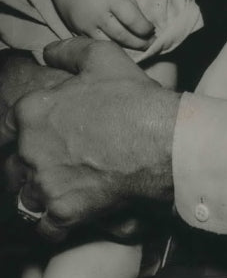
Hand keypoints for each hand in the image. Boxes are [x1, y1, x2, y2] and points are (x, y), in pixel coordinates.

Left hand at [4, 38, 178, 241]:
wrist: (160, 141)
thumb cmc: (132, 98)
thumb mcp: (103, 57)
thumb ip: (68, 50)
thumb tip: (48, 52)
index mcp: (33, 111)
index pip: (9, 124)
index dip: (25, 128)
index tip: (43, 131)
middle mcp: (30, 149)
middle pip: (13, 163)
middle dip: (29, 162)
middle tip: (55, 159)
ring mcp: (44, 184)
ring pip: (23, 196)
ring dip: (36, 192)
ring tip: (58, 187)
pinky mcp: (62, 211)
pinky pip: (43, 226)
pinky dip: (52, 222)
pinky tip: (66, 211)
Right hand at [47, 0, 154, 49]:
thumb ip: (130, 1)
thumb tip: (142, 21)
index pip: (133, 21)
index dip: (145, 29)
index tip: (152, 30)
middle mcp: (97, 14)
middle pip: (122, 36)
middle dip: (139, 43)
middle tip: (151, 45)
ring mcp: (84, 24)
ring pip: (107, 44)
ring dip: (124, 48)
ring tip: (137, 48)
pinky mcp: (74, 28)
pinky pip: (93, 42)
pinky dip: (107, 45)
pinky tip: (117, 45)